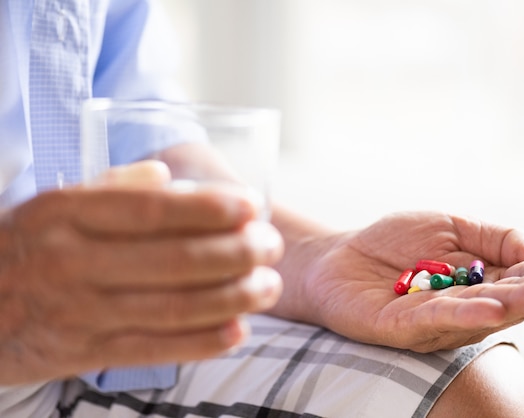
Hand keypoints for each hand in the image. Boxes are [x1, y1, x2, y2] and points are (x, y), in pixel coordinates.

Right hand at [0, 162, 283, 384]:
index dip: (208, 208)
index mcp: (66, 214)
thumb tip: (166, 175)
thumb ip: (111, 186)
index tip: (250, 206)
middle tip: (270, 246)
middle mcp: (72, 262)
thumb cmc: (26, 246)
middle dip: (234, 253)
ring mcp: (77, 312)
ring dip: (230, 298)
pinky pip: (151, 349)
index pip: (150, 209)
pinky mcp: (81, 353)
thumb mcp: (53, 205)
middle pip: (172, 260)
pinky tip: (237, 331)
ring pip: (170, 308)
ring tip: (268, 287)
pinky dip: (200, 342)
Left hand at [275, 211, 523, 351]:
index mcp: (477, 285)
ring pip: (479, 314)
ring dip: (515, 303)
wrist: (337, 258)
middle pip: (508, 302)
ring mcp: (433, 321)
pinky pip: (435, 320)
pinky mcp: (401, 327)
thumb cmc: (393, 245)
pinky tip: (491, 308)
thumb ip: (492, 237)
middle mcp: (462, 309)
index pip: (520, 280)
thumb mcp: (449, 227)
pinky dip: (465, 314)